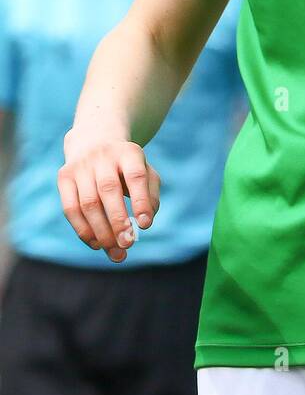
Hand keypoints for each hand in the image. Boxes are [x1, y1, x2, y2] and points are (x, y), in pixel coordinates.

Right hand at [57, 135, 160, 262]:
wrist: (95, 142)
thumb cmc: (127, 167)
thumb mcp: (146, 173)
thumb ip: (151, 196)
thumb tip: (143, 223)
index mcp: (129, 152)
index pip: (136, 176)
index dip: (141, 201)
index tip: (145, 225)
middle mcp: (103, 156)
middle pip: (108, 190)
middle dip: (118, 220)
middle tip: (127, 244)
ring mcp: (81, 166)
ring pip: (88, 203)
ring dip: (101, 231)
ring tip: (115, 252)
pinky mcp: (64, 177)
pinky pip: (70, 208)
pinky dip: (83, 230)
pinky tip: (96, 245)